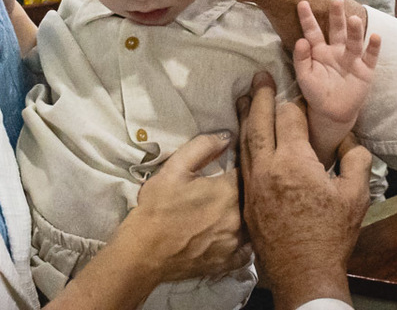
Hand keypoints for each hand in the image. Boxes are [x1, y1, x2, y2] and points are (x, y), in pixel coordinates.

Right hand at [51, 132, 247, 309]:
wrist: (144, 252)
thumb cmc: (157, 207)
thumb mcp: (175, 168)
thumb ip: (203, 146)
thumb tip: (228, 135)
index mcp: (228, 190)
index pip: (246, 171)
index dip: (240, 167)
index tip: (233, 167)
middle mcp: (239, 216)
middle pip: (252, 197)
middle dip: (245, 190)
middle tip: (228, 189)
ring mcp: (236, 242)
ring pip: (252, 222)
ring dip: (246, 215)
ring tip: (229, 211)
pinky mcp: (229, 262)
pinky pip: (247, 249)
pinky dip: (243, 241)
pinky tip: (232, 235)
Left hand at [238, 73, 370, 309]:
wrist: (304, 273)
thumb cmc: (331, 236)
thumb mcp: (356, 196)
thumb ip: (356, 160)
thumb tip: (350, 141)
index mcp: (295, 162)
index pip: (289, 118)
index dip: (296, 104)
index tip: (301, 97)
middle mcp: (268, 168)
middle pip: (259, 122)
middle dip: (261, 96)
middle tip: (259, 76)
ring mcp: (253, 184)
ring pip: (245, 140)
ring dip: (246, 115)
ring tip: (246, 96)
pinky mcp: (247, 199)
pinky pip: (241, 161)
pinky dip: (242, 142)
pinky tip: (243, 135)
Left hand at [293, 0, 380, 128]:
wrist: (332, 113)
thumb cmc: (316, 92)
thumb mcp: (304, 76)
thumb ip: (301, 59)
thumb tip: (301, 40)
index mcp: (320, 50)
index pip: (313, 31)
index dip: (307, 18)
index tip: (302, 3)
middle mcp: (337, 50)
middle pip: (337, 29)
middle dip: (336, 15)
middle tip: (335, 0)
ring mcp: (352, 59)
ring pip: (354, 41)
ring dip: (355, 30)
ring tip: (354, 19)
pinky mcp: (366, 70)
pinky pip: (370, 57)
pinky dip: (373, 47)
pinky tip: (375, 37)